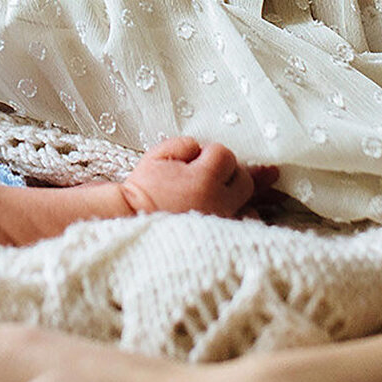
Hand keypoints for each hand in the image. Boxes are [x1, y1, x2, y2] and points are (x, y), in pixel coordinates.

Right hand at [118, 135, 262, 218]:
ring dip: (236, 194)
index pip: (225, 154)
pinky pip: (244, 225)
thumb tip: (199, 147)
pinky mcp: (220, 237)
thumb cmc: (143, 192)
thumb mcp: (156, 157)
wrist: (133, 223)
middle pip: (244, 179)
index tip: (197, 160)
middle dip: (229, 172)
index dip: (210, 153)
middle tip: (211, 175)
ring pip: (248, 202)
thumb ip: (183, 144)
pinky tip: (241, 211)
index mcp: (204, 180)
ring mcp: (222, 222)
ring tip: (227, 192)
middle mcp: (218, 202)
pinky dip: (242, 216)